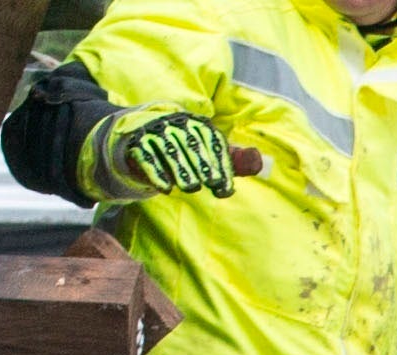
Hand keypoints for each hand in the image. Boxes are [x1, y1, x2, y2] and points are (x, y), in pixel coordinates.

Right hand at [97, 105, 236, 197]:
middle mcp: (176, 123)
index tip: (225, 186)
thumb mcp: (208, 154)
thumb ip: (232, 160)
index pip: (211, 140)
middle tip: (212, 185)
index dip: (221, 162)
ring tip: (191, 187)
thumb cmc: (183, 151)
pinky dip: (156, 172)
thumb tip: (260, 161)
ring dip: (181, 169)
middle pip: (191, 143)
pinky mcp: (136, 141)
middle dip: (203, 165)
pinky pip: (146, 156)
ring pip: (169, 149)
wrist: (142, 141)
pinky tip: (165, 189)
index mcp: (196, 123)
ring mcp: (154, 130)